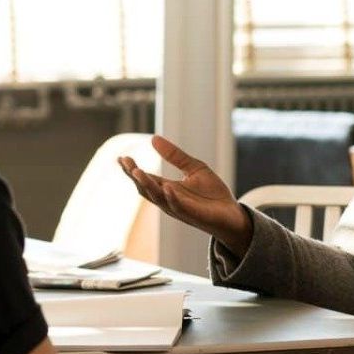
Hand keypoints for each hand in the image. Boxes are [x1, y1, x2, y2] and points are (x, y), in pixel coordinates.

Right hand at [119, 135, 251, 256]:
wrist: (232, 214)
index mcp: (167, 188)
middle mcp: (168, 199)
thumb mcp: (194, 168)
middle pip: (145, 188)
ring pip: (157, 197)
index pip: (144, 179)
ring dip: (147, 185)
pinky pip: (178, 206)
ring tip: (137, 171)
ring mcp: (178, 208)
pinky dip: (171, 197)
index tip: (121, 157)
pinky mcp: (192, 214)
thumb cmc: (212, 194)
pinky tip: (166, 187)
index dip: (132, 169)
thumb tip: (153, 138)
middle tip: (125, 161)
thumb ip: (175, 155)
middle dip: (134, 175)